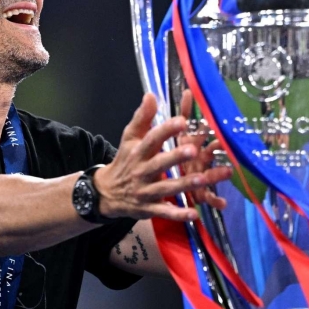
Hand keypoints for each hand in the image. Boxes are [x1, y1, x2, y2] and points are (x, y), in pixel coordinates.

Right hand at [94, 93, 231, 221]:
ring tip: (202, 179)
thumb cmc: (125, 160)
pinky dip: (179, 214)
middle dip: (175, 157)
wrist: (106, 192)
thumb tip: (151, 94)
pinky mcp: (149, 208)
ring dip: (184, 184)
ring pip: (166, 187)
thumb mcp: (130, 138)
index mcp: (138, 152)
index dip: (165, 130)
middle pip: (159, 163)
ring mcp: (145, 191)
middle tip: (192, 149)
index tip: (182, 120)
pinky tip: (195, 213)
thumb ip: (142, 118)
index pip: (151, 138)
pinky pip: (165, 212)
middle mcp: (142, 171)